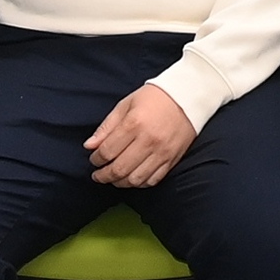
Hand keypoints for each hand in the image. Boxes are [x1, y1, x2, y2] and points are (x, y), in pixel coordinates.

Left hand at [85, 82, 199, 188]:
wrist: (189, 96)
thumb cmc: (155, 97)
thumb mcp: (126, 104)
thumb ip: (107, 126)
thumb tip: (90, 146)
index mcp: (134, 124)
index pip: (107, 151)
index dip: (96, 159)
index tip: (94, 159)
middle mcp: (148, 141)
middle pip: (119, 169)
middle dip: (103, 176)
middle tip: (98, 175)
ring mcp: (162, 152)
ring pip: (134, 179)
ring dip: (119, 182)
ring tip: (113, 178)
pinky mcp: (172, 159)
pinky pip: (152, 180)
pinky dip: (139, 183)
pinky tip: (132, 178)